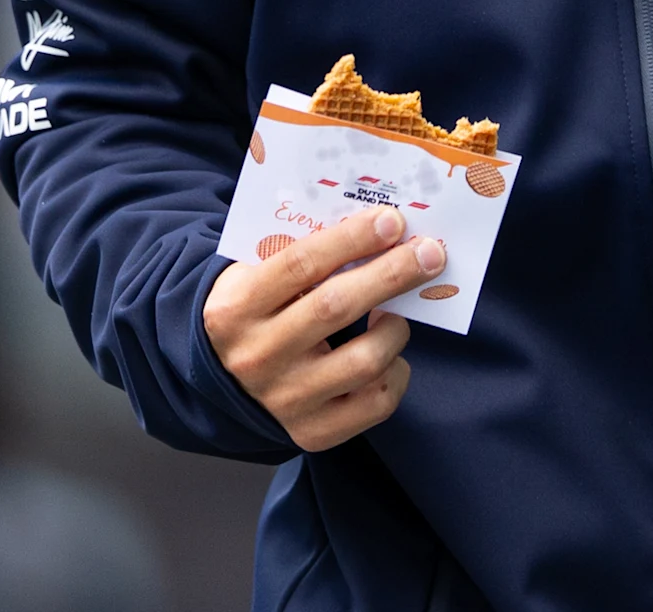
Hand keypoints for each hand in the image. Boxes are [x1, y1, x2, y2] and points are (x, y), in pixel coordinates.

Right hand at [204, 210, 446, 449]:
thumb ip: (301, 253)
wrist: (223, 378)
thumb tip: (377, 229)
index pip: (300, 265)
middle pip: (336, 308)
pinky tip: (390, 355)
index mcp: (236, 308)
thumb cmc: (256, 311)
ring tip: (398, 313)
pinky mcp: (313, 432)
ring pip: (364, 360)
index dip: (351, 239)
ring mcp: (286, 399)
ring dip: (395, 328)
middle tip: (430, 252)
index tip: (392, 220)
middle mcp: (257, 356)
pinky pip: (376, 403)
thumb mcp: (254, 276)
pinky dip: (397, 373)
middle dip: (391, 274)